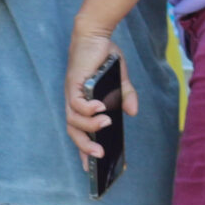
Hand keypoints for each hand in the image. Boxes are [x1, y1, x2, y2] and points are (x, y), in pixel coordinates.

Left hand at [64, 26, 138, 167]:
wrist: (97, 35)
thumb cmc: (104, 58)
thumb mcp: (119, 81)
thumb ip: (125, 97)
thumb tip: (132, 113)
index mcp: (83, 105)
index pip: (80, 132)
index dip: (83, 150)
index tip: (91, 169)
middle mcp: (74, 102)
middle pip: (74, 131)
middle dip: (85, 146)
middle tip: (100, 154)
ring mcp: (72, 93)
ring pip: (74, 119)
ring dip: (90, 124)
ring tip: (106, 122)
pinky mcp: (73, 83)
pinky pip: (77, 102)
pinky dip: (87, 108)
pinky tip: (101, 108)